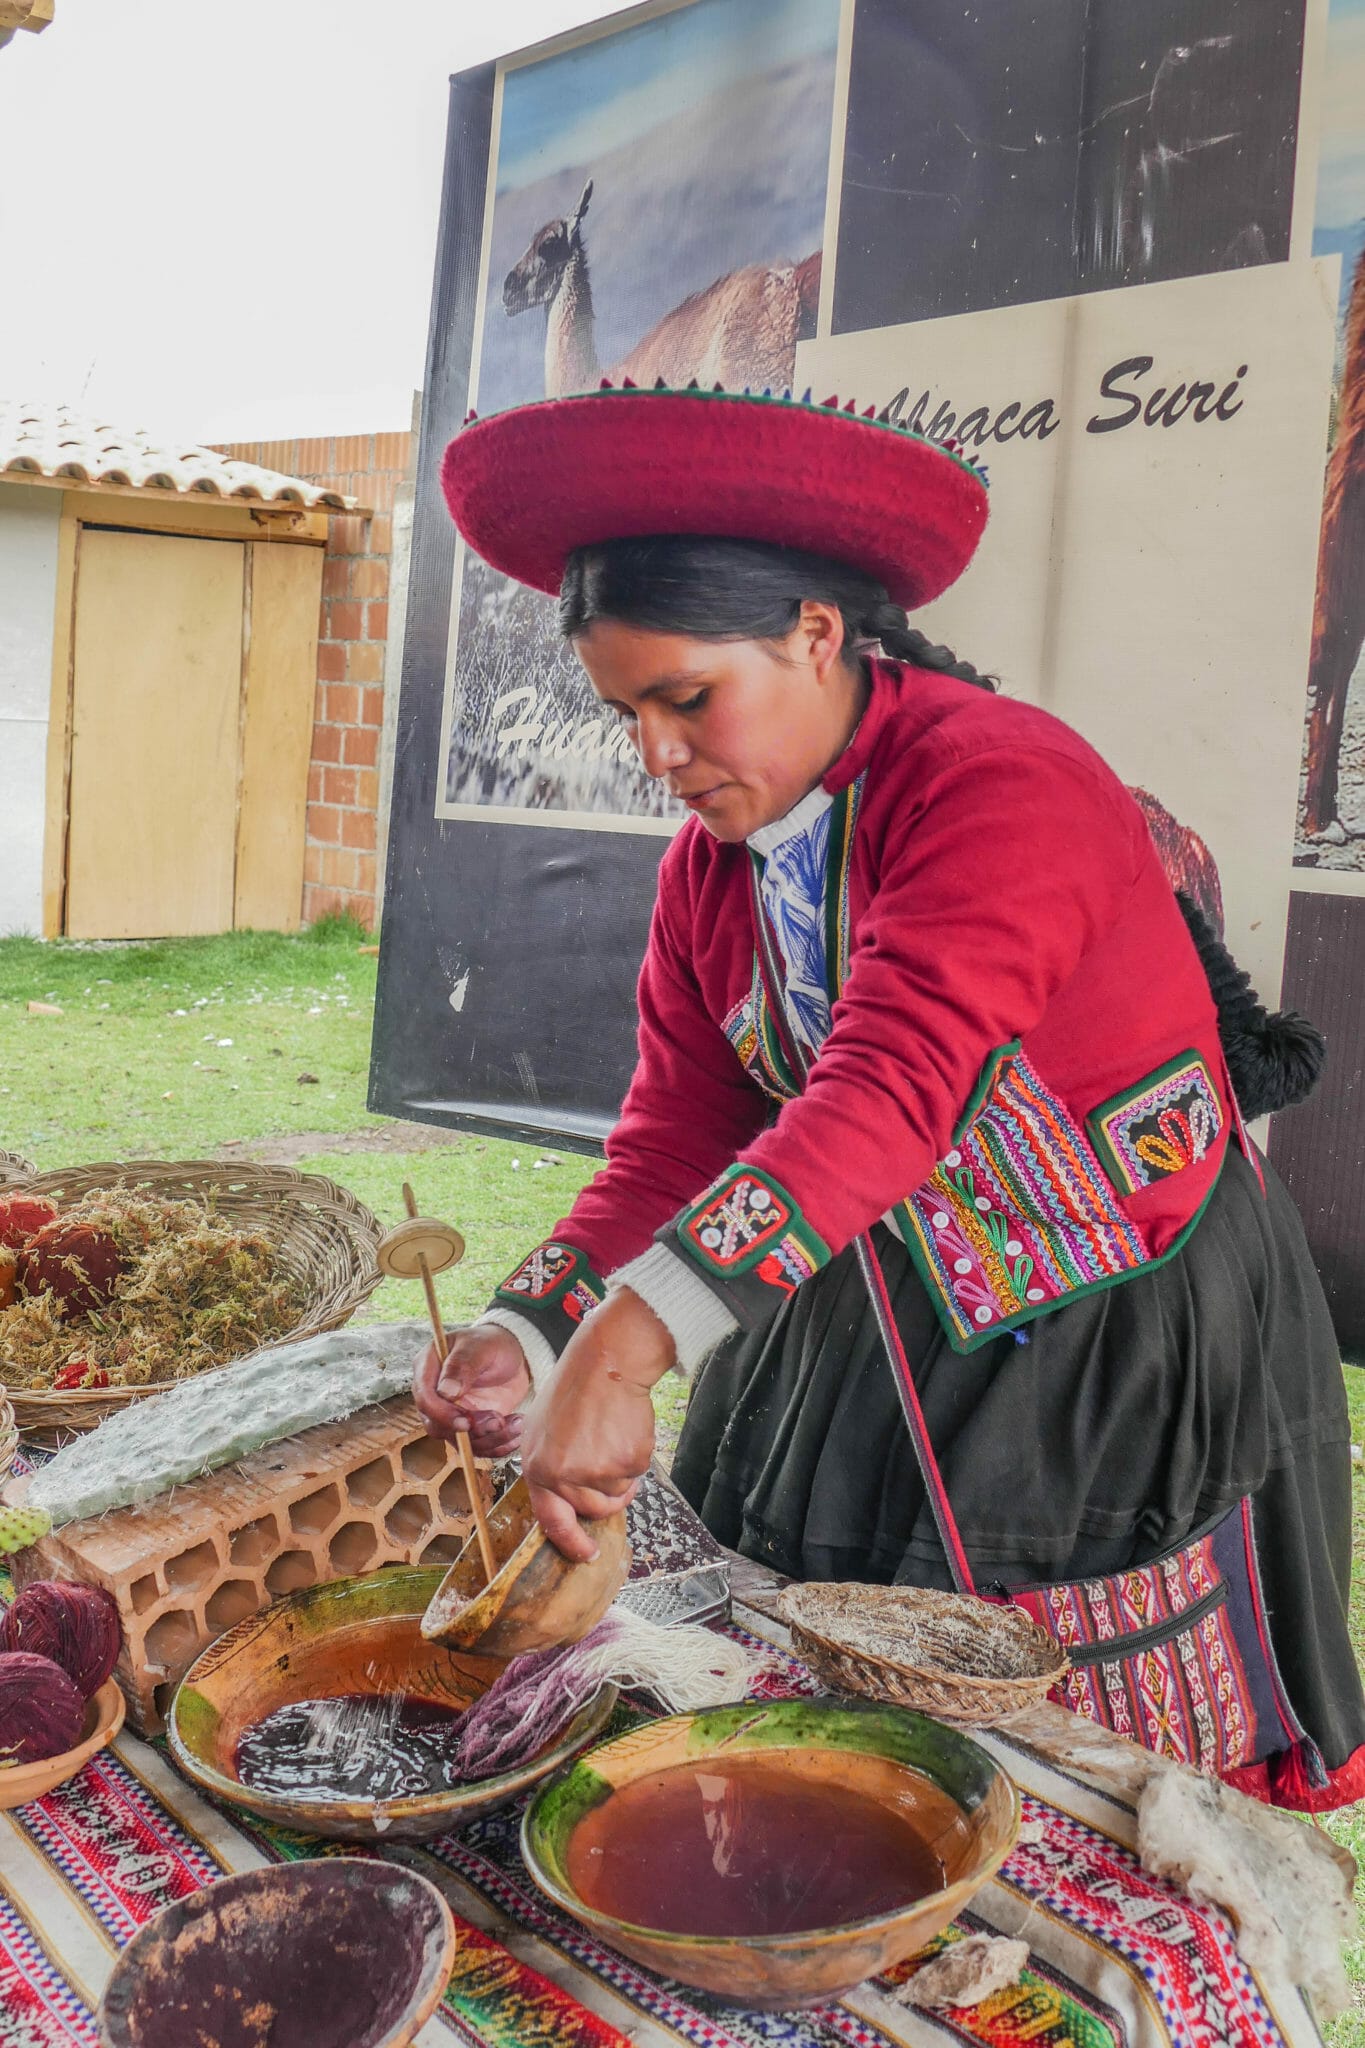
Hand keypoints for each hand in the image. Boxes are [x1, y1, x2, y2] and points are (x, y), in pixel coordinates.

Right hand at [413, 1322, 531, 1457]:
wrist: (514, 1356)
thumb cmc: (493, 1344)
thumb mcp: (480, 1347)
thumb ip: (462, 1365)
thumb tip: (446, 1392)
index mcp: (428, 1368)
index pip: (425, 1398)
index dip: (442, 1414)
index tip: (466, 1422)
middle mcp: (434, 1395)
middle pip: (438, 1425)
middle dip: (470, 1430)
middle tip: (498, 1421)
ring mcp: (451, 1413)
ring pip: (459, 1441)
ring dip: (490, 1438)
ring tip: (517, 1423)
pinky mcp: (470, 1427)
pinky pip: (478, 1446)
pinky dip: (499, 1445)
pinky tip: (517, 1430)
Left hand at [521, 1287, 675, 1560]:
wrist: (606, 1362)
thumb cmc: (577, 1390)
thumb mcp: (544, 1430)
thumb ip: (550, 1467)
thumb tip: (568, 1501)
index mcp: (537, 1467)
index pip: (550, 1519)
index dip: (571, 1541)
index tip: (587, 1554)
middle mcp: (561, 1475)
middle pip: (593, 1510)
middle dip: (607, 1497)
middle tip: (611, 1466)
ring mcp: (593, 1472)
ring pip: (618, 1494)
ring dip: (622, 1475)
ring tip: (613, 1437)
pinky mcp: (624, 1463)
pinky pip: (637, 1475)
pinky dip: (637, 1457)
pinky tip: (625, 1428)